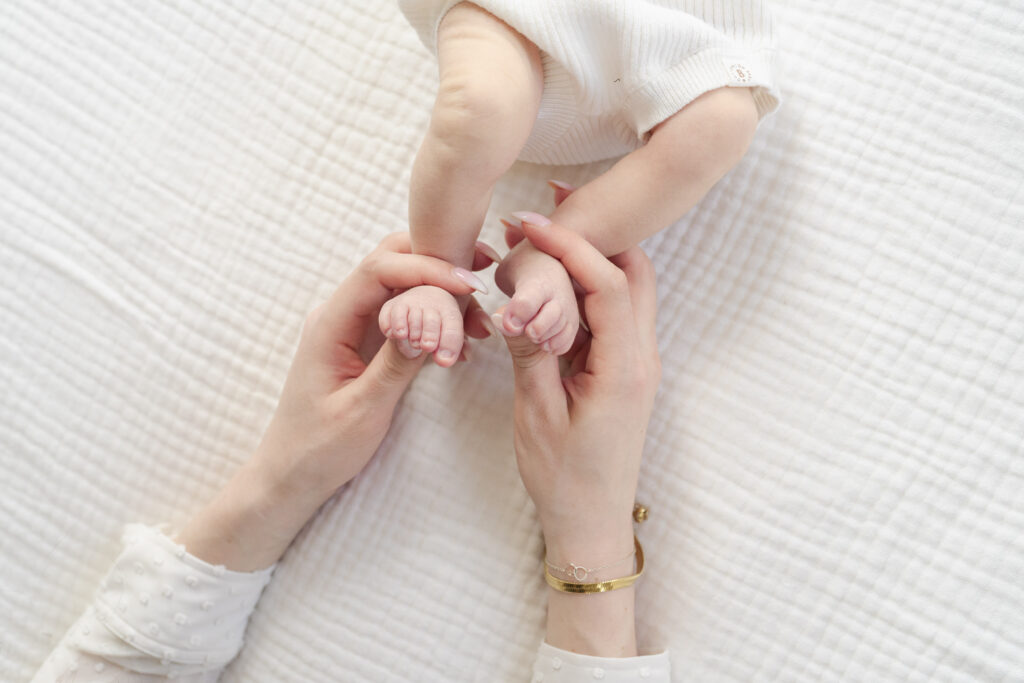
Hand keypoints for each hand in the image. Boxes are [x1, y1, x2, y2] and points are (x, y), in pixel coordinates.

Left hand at [178, 233, 494, 569]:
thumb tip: (427, 322)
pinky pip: (404, 311)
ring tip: (479, 323)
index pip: (379, 270)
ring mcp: (352, 324)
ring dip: (441, 292)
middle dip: (437, 262)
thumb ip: (394, 363)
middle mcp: (339, 313)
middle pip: (390, 262)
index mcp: (330, 323)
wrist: (292, 474)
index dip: (426, 269)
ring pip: (402, 284)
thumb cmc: (320, 447)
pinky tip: (462, 340)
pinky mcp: (366, 340)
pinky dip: (435, 315)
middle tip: (481, 275)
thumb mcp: (363, 410)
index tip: (467, 285)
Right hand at [494, 217, 660, 655]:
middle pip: (634, 271)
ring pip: (628, 288)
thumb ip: (531, 352)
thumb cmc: (565, 478)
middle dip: (597, 231)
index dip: (572, 245)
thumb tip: (516, 301)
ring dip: (593, 256)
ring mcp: (637, 363)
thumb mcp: (536, 414)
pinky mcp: (625, 370)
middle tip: (553, 201)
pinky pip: (615, 313)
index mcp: (625, 367)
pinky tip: (554, 278)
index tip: (531, 222)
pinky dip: (589, 286)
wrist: (592, 523)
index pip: (608, 283)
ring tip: (548, 231)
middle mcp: (642, 357)